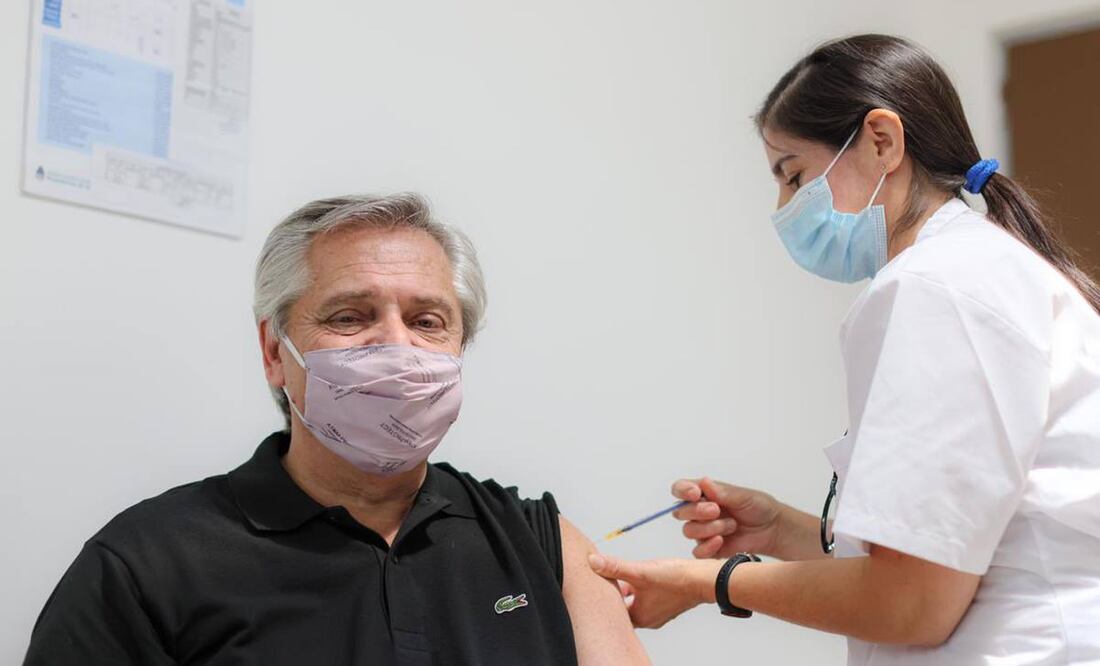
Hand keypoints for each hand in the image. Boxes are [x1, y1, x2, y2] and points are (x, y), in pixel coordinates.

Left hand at [588, 554, 721, 628]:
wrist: (705, 579)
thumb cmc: (676, 579)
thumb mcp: (640, 571)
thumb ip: (615, 567)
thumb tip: (593, 562)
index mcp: (640, 617)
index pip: (614, 611)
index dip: (604, 596)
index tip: (598, 583)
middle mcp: (649, 618)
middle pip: (624, 606)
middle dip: (616, 591)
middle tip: (609, 577)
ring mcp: (660, 612)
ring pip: (637, 600)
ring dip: (630, 588)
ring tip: (625, 574)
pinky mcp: (668, 603)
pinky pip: (649, 597)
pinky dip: (643, 587)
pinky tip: (645, 575)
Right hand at [672, 477, 781, 558]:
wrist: (772, 529)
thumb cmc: (758, 507)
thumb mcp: (743, 496)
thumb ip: (722, 492)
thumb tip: (704, 482)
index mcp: (704, 494)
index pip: (680, 489)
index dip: (682, 491)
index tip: (695, 494)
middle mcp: (699, 512)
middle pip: (680, 512)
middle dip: (697, 511)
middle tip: (716, 510)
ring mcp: (703, 531)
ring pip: (689, 531)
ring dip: (709, 528)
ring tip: (731, 525)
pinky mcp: (709, 549)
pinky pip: (697, 551)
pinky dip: (707, 546)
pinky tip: (721, 540)